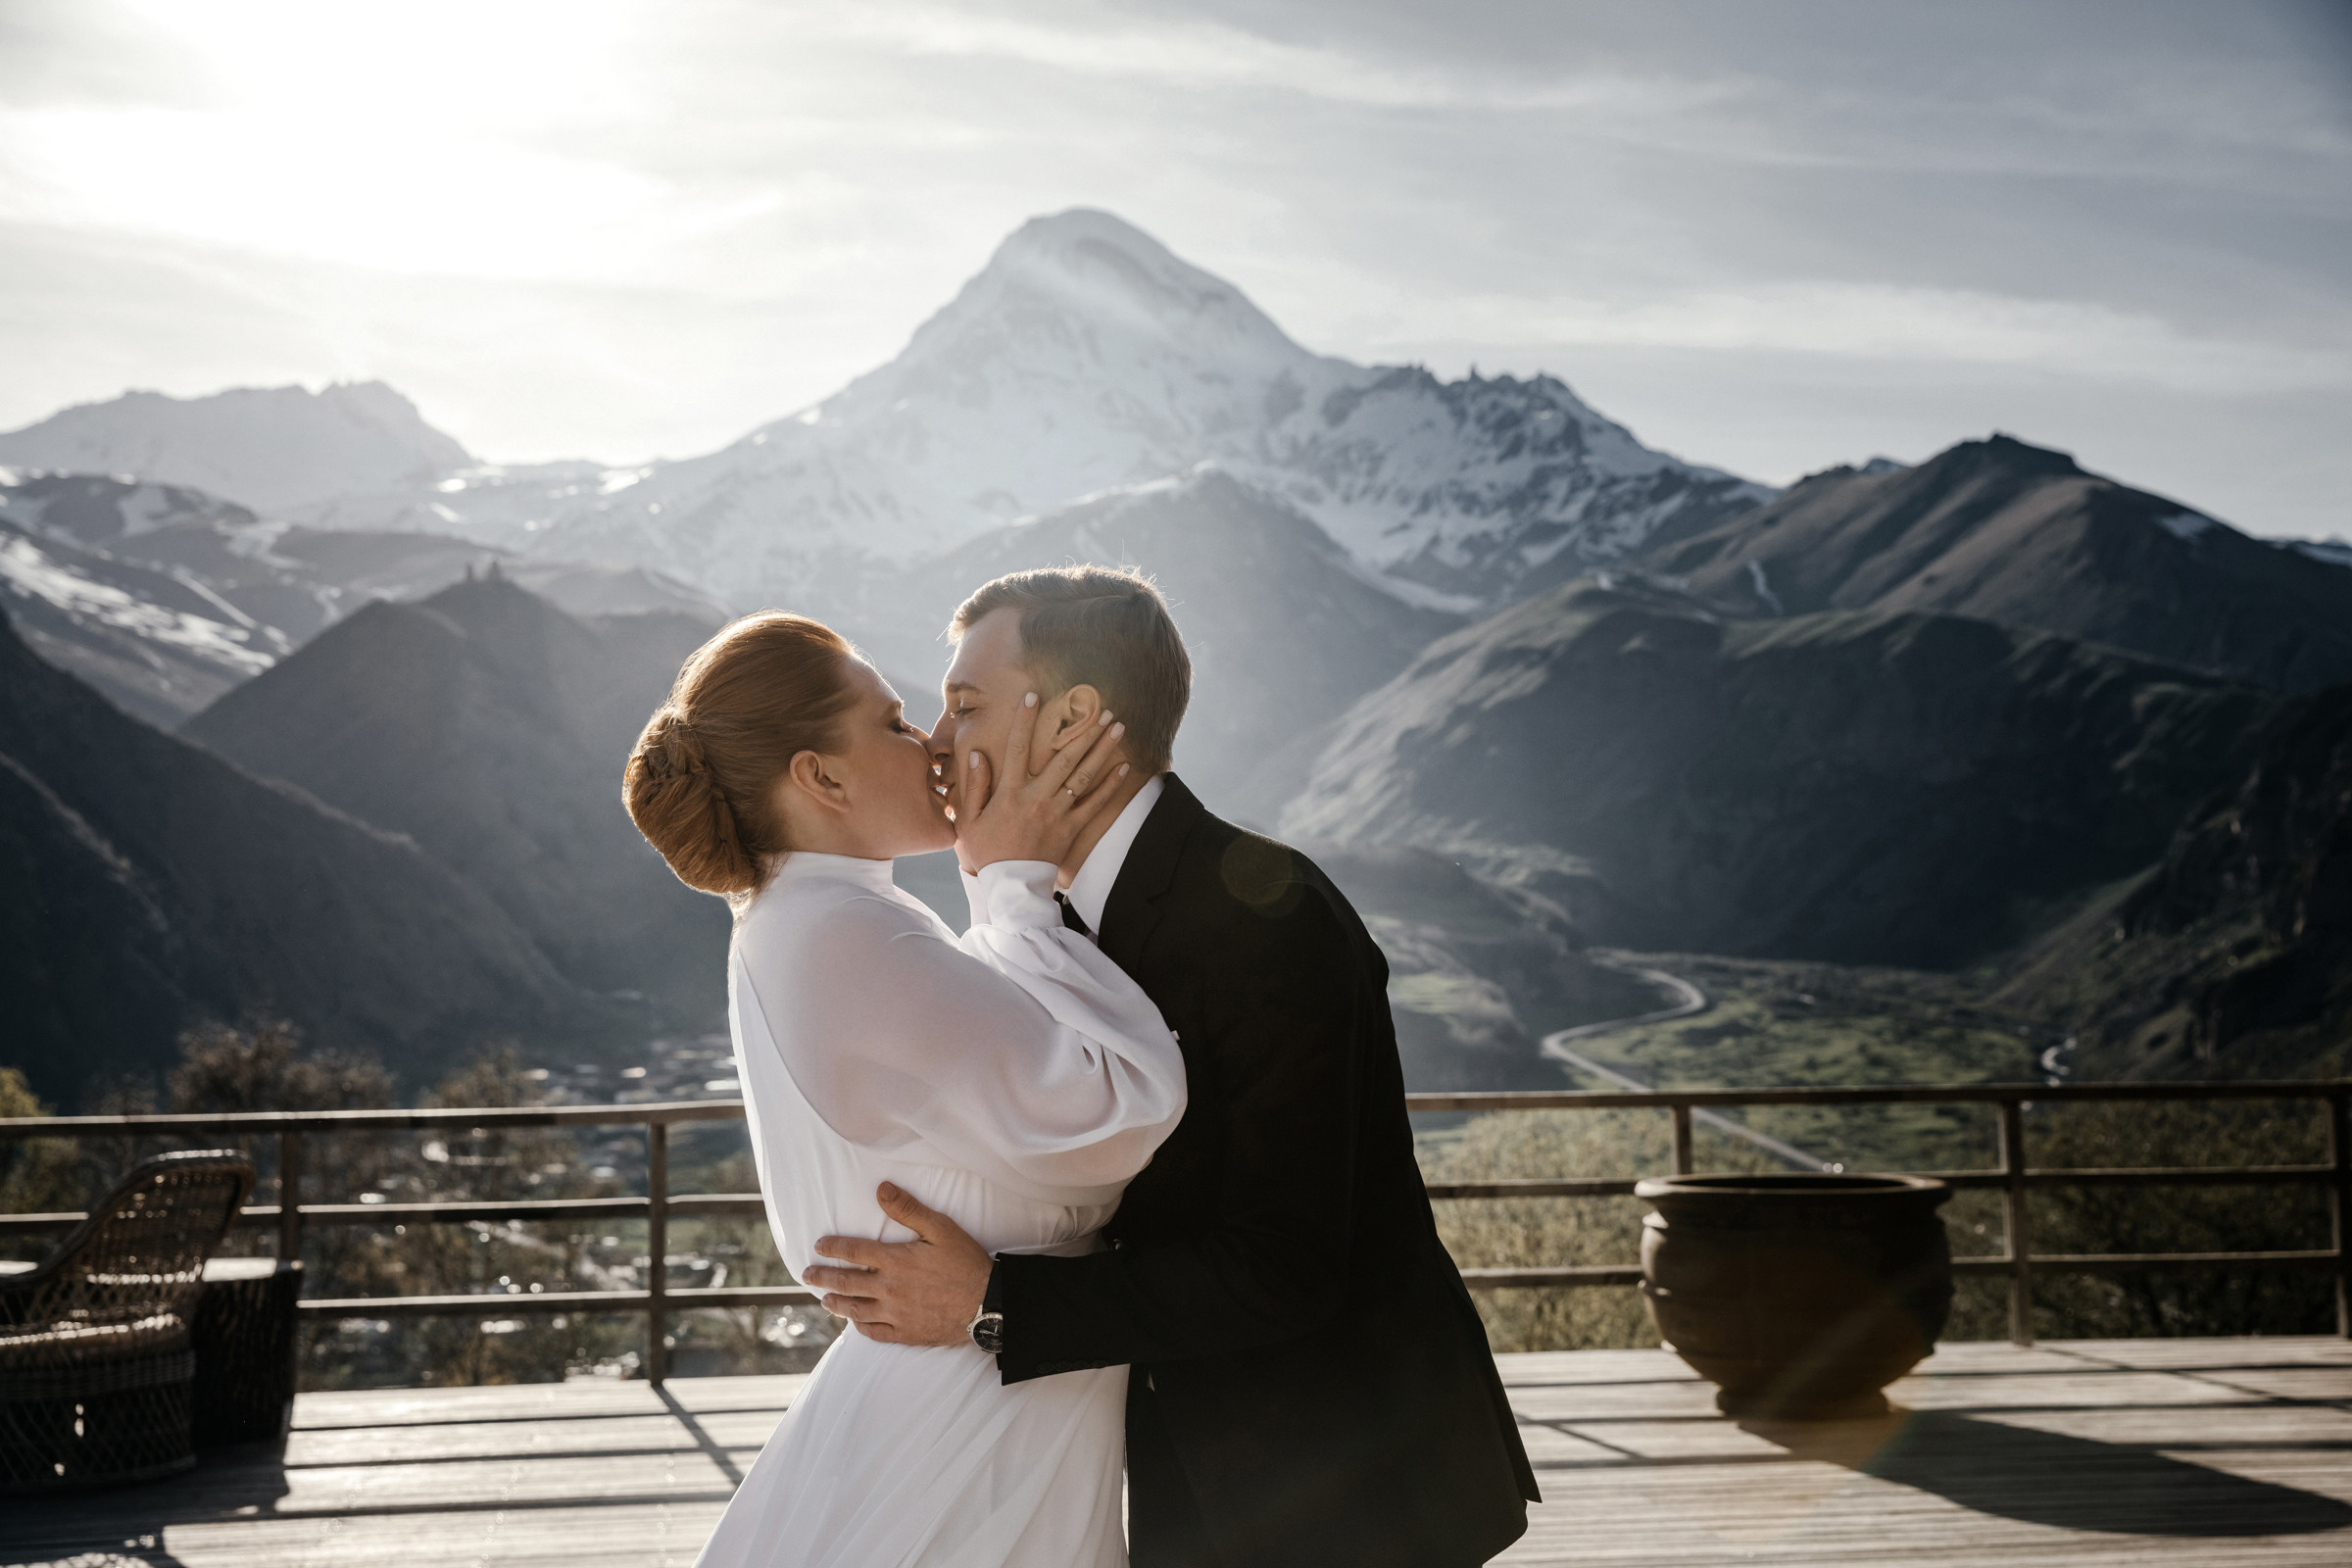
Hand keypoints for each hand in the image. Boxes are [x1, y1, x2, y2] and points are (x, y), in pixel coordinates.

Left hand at [803, 1182, 994, 1346]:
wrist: (987, 1302)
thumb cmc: (966, 1262)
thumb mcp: (941, 1228)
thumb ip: (908, 1209)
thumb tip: (881, 1189)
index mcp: (896, 1261)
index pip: (854, 1252)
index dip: (833, 1248)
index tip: (819, 1246)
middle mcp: (889, 1288)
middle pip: (846, 1282)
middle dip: (823, 1277)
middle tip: (807, 1274)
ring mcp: (896, 1313)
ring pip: (856, 1310)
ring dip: (836, 1303)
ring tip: (823, 1299)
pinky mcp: (906, 1332)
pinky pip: (875, 1332)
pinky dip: (860, 1327)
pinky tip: (855, 1322)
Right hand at [957, 693, 1129, 870]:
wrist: (1010, 886)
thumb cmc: (986, 852)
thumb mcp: (970, 819)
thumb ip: (974, 786)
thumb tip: (977, 754)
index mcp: (1009, 793)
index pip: (1017, 748)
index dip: (1024, 720)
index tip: (1033, 695)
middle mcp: (1036, 798)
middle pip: (1063, 757)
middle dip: (1082, 730)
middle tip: (1101, 708)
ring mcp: (1056, 813)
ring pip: (1083, 775)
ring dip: (1101, 749)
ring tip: (1117, 726)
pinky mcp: (1071, 829)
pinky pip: (1095, 804)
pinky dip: (1111, 785)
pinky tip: (1124, 766)